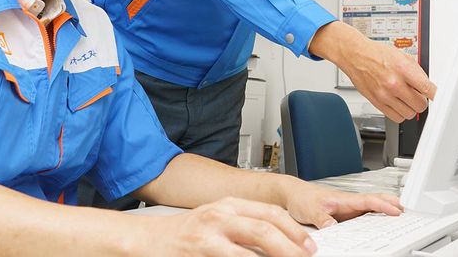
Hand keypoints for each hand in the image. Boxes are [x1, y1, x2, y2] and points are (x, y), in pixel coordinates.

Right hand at [140, 196, 317, 256]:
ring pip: (252, 248)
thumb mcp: (217, 219)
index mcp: (228, 205)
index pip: (270, 212)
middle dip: (291, 246)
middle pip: (265, 228)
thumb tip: (279, 241)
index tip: (309, 244)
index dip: (294, 229)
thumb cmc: (186, 233)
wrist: (148, 239)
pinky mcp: (200, 254)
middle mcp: (220, 216)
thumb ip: (244, 226)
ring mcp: (209, 237)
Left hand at [282, 180, 402, 228]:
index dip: (383, 205)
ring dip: (384, 209)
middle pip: (374, 201)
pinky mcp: (343, 214)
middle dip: (391, 204)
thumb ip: (323, 220)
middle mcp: (347, 202)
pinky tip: (378, 222)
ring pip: (370, 208)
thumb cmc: (301, 197)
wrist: (291, 194)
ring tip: (399, 214)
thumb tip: (334, 229)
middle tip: (406, 211)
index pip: (368, 201)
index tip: (396, 210)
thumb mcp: (310, 211)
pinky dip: (373, 216)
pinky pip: (362, 215)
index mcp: (343, 199)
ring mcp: (346, 208)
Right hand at [309, 22, 435, 121]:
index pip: (428, 89)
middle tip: (417, 94)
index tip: (438, 98)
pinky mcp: (377, 102)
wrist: (355, 55)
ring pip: (410, 114)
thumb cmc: (376, 54)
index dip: (436, 95)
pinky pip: (397, 117)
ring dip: (411, 108)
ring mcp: (385, 94)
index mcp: (403, 69)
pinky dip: (400, 113)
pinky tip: (397, 103)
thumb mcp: (401, 55)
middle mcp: (394, 83)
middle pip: (421, 105)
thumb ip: (417, 71)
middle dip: (421, 100)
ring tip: (405, 98)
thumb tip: (428, 86)